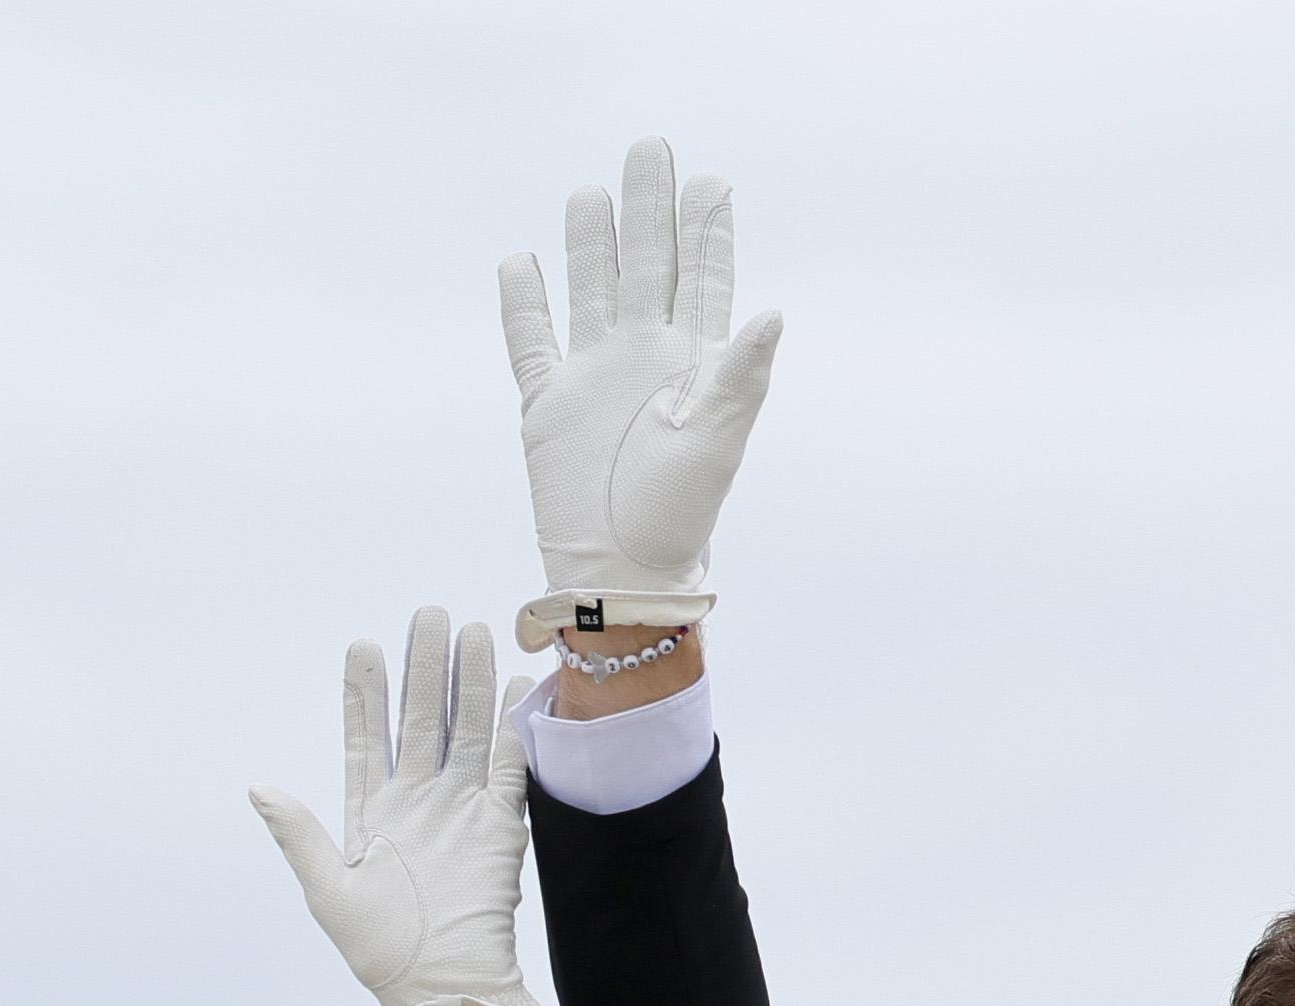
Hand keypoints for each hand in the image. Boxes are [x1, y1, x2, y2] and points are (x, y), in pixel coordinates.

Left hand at [251, 608, 550, 1005]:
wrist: (442, 986)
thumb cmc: (380, 950)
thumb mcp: (327, 890)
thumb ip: (298, 834)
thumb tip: (259, 787)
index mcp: (373, 812)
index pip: (369, 737)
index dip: (365, 693)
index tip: (363, 646)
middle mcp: (418, 802)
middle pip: (422, 719)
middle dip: (425, 667)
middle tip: (429, 615)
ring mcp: (461, 810)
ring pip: (466, 731)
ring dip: (467, 683)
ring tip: (470, 632)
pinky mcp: (500, 828)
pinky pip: (508, 768)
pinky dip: (510, 729)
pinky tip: (510, 688)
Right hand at [500, 137, 783, 651]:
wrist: (619, 570)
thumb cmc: (679, 516)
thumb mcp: (718, 442)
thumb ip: (742, 376)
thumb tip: (773, 313)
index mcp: (693, 365)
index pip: (702, 282)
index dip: (707, 233)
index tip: (712, 181)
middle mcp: (644, 359)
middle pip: (644, 267)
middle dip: (648, 210)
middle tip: (651, 148)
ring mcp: (594, 376)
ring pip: (590, 290)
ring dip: (592, 242)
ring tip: (592, 192)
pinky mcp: (548, 402)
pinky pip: (531, 340)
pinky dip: (523, 303)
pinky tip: (521, 262)